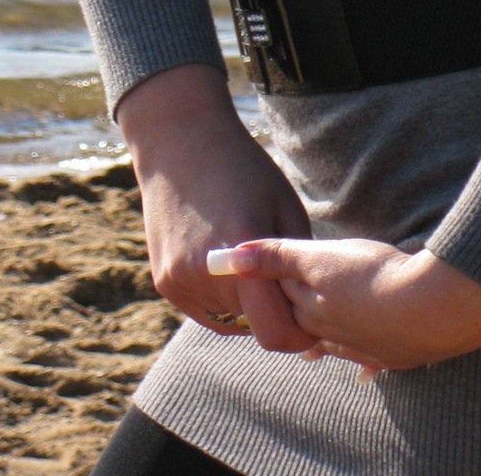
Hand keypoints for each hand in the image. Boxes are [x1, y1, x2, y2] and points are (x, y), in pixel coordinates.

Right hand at [116, 62, 314, 351]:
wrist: (182, 143)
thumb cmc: (246, 171)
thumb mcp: (285, 207)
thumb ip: (296, 262)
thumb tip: (314, 306)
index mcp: (243, 256)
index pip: (274, 332)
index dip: (300, 337)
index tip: (314, 324)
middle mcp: (207, 276)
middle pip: (254, 325)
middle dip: (274, 311)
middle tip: (285, 278)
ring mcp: (180, 282)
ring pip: (229, 320)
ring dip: (247, 306)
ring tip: (255, 263)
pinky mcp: (165, 283)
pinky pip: (206, 310)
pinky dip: (223, 299)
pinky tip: (229, 263)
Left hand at [207, 238, 480, 372]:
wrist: (431, 308)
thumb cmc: (375, 276)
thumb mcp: (321, 257)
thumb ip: (275, 256)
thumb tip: (223, 259)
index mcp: (311, 311)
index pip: (285, 297)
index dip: (277, 281)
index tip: (273, 271)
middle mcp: (332, 335)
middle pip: (308, 321)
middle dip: (302, 309)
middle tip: (296, 296)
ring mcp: (366, 347)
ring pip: (339, 340)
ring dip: (330, 333)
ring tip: (321, 333)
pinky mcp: (395, 353)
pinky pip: (372, 355)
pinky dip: (365, 353)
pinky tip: (367, 365)